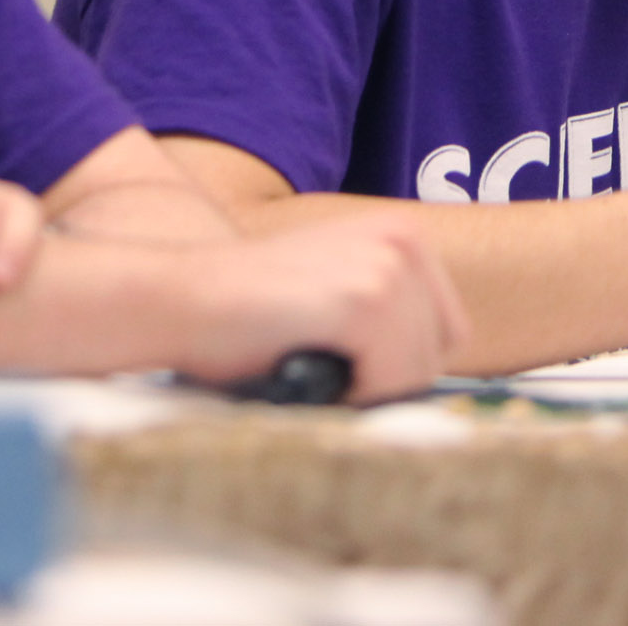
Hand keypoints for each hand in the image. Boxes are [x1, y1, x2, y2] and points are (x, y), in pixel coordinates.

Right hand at [167, 215, 466, 401]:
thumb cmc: (251, 314)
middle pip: (433, 355)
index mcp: (404, 234)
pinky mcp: (365, 300)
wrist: (182, 297)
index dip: (396, 364)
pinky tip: (306, 362)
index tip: (345, 358)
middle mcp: (405, 241)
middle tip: (317, 359)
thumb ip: (390, 321)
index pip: (446, 333)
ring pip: (414, 374)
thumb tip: (429, 381)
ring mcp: (387, 267)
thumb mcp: (338, 293)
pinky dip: (350, 392)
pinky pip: (390, 381)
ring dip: (362, 388)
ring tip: (309, 358)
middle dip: (380, 379)